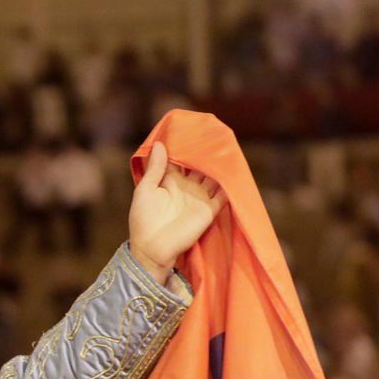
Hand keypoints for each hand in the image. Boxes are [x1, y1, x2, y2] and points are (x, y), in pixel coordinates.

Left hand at [128, 141, 226, 282]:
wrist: (152, 248)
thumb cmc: (143, 219)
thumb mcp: (145, 190)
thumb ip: (155, 168)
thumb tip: (159, 144)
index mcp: (169, 181)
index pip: (181, 159)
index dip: (186, 147)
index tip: (192, 130)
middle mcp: (187, 187)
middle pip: (200, 165)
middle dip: (206, 152)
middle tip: (214, 133)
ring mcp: (200, 197)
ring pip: (213, 176)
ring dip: (220, 164)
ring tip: (228, 146)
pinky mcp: (210, 209)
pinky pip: (223, 193)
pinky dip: (229, 182)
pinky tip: (235, 168)